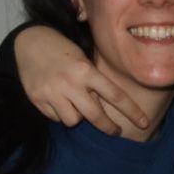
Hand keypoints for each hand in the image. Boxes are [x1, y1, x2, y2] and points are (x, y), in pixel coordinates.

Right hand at [14, 26, 147, 133]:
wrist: (30, 42)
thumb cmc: (64, 51)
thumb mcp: (84, 60)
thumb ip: (94, 83)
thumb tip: (104, 108)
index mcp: (86, 70)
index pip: (115, 95)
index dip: (131, 111)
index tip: (143, 123)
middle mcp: (70, 83)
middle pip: (95, 115)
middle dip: (108, 127)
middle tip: (115, 131)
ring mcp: (51, 92)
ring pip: (73, 120)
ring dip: (78, 116)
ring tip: (74, 102)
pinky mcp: (37, 99)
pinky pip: (55, 118)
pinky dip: (60, 113)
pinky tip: (57, 99)